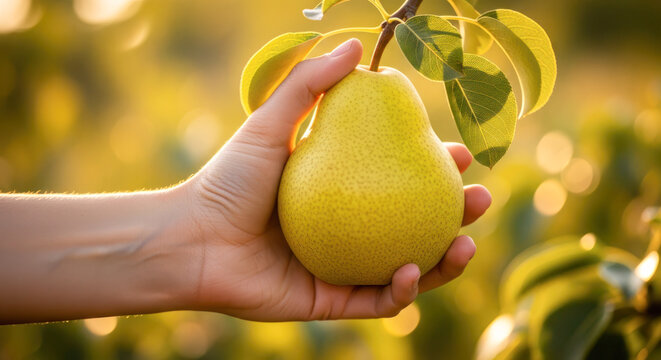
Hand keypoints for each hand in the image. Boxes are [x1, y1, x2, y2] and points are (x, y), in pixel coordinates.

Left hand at [182, 39, 491, 320]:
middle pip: (415, 224)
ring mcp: (342, 267)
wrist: (192, 239)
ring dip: (446, 260)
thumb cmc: (228, 180)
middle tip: (479, 199)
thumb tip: (357, 47)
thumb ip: (311, 84)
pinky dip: (403, 290)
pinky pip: (378, 301)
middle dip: (456, 215)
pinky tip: (413, 269)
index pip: (400, 179)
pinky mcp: (331, 301)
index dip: (436, 168)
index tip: (459, 154)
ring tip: (466, 241)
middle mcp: (347, 229)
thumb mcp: (271, 123)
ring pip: (409, 269)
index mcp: (340, 191)